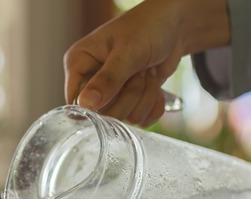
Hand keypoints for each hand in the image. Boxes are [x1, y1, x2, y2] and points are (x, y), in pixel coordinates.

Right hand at [64, 0, 229, 125]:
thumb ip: (107, 79)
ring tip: (146, 73)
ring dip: (143, 97)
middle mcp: (91, 81)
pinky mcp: (129, 101)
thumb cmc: (147, 27)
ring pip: (123, 117)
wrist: (175, 26)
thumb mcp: (127, 51)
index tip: (118, 88)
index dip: (97, 102)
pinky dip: (153, 104)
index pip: (75, 100)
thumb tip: (86, 104)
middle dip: (128, 95)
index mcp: (79, 63)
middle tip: (138, 73)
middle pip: (102, 113)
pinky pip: (139, 120)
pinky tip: (154, 84)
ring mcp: (110, 94)